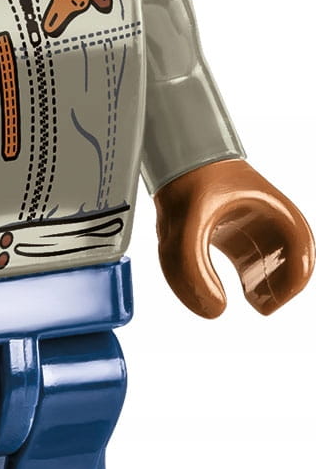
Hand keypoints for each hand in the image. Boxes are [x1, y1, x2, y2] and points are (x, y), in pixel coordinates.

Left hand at [154, 158, 313, 317]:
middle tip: (265, 305)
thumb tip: (214, 311)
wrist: (166, 157)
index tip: (274, 300)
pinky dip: (249, 276)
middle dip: (283, 283)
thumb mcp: (184, 231)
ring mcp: (249, 221)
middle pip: (291, 253)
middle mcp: (264, 214)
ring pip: (272, 257)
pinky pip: (251, 256)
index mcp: (267, 207)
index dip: (294, 277)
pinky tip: (236, 290)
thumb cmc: (182, 184)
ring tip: (256, 301)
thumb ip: (194, 274)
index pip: (300, 243)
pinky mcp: (232, 227)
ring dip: (268, 281)